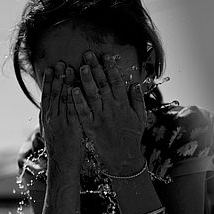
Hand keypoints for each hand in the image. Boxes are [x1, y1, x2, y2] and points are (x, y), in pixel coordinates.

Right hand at [40, 62, 83, 176]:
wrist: (62, 165)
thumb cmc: (60, 150)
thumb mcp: (52, 132)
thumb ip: (52, 119)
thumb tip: (51, 109)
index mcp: (46, 118)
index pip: (46, 95)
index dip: (49, 81)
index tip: (51, 68)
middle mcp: (51, 118)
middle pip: (54, 93)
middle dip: (57, 77)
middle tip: (60, 62)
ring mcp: (60, 121)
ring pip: (62, 98)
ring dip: (66, 82)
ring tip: (69, 68)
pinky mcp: (71, 127)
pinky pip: (72, 109)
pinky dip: (73, 97)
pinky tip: (76, 87)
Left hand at [72, 51, 146, 174]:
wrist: (124, 158)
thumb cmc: (132, 137)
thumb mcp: (140, 118)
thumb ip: (138, 100)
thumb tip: (135, 83)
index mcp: (124, 104)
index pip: (117, 82)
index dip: (111, 68)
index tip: (106, 56)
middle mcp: (112, 108)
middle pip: (103, 84)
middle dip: (96, 68)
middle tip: (88, 55)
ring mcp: (100, 117)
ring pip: (92, 95)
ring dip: (86, 80)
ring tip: (79, 67)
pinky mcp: (91, 127)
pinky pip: (83, 112)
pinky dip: (78, 101)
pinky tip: (72, 90)